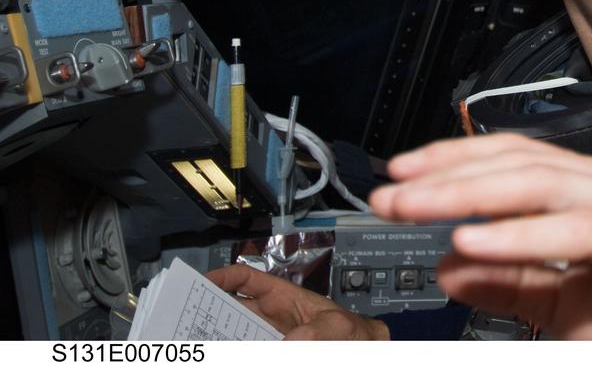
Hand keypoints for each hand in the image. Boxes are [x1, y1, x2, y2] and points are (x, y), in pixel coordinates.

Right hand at [206, 264, 389, 340]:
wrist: (367, 354)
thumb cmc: (356, 334)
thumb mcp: (337, 326)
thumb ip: (314, 333)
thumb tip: (289, 343)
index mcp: (283, 297)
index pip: (246, 279)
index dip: (222, 277)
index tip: (201, 284)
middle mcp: (270, 319)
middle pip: (229, 312)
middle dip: (206, 314)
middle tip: (185, 321)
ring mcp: (269, 339)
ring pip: (233, 336)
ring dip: (217, 337)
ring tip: (198, 343)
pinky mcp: (274, 351)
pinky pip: (246, 348)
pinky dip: (232, 349)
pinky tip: (221, 353)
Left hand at [370, 133, 591, 340]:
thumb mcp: (567, 304)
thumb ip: (513, 280)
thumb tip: (450, 261)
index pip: (520, 156)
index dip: (455, 161)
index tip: (399, 177)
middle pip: (523, 162)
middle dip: (448, 175)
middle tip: (391, 192)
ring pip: (545, 184)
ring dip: (469, 195)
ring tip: (414, 208)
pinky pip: (579, 230)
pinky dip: (520, 235)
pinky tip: (473, 239)